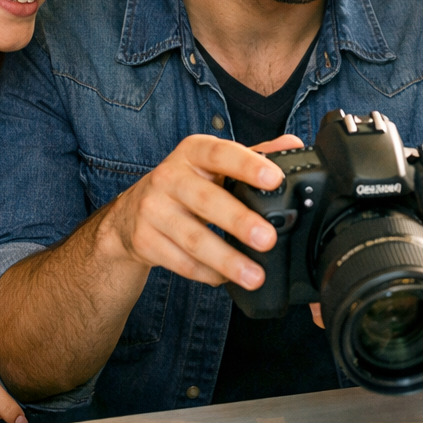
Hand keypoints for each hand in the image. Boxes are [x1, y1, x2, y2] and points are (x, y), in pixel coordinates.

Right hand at [99, 133, 303, 289]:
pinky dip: (208, 273)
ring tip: (255, 275)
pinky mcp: (145, 240)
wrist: (130, 214)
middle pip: (206, 200)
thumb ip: (253, 155)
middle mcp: (168, 177)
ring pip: (194, 239)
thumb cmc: (185, 184)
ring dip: (227, 260)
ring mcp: (153, 210)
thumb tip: (292, 145)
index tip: (274, 179)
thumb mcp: (213, 164)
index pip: (221, 153)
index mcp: (193, 152)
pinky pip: (181, 262)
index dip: (248, 165)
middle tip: (268, 239)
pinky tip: (226, 278)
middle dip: (239, 221)